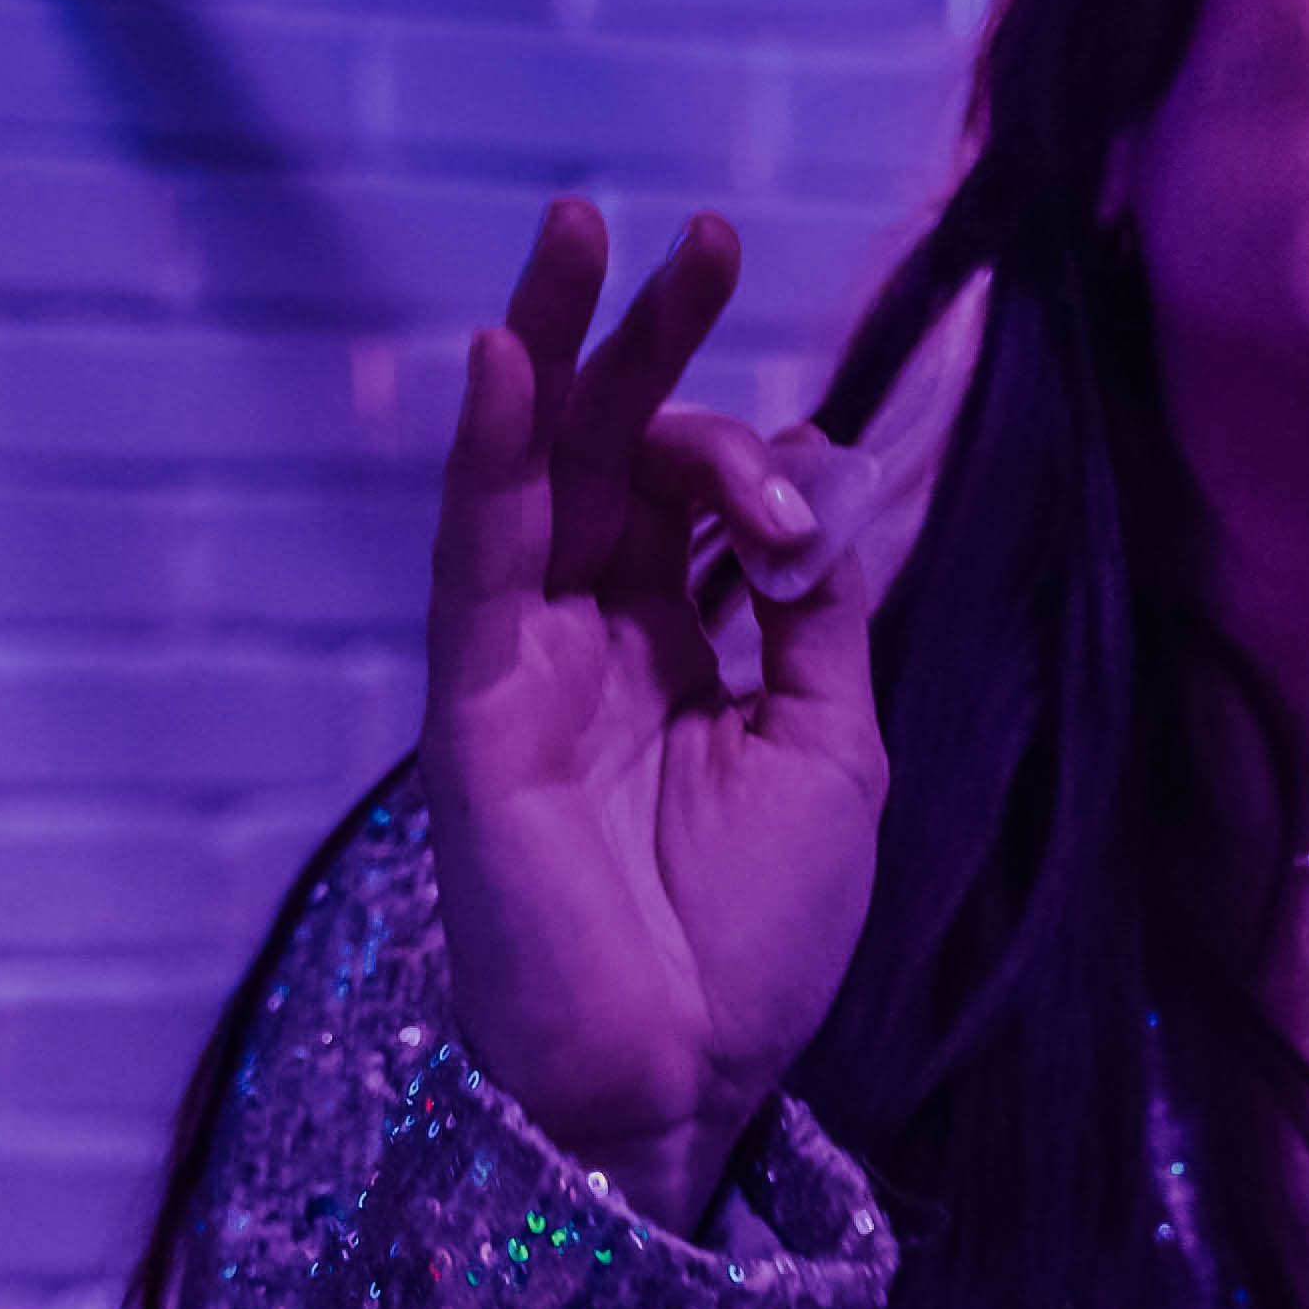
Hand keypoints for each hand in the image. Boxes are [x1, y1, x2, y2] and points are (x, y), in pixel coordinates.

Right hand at [422, 198, 890, 1236]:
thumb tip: (815, 483)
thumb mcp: (832, 750)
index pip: (702, 499)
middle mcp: (597, 635)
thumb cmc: (756, 943)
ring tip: (579, 229)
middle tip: (694, 233)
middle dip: (652, 338)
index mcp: (682, 646)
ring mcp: (529, 662)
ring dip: (558, 347)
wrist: (685, 1079)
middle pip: (613, 452)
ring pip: (534, 473)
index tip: (804, 524)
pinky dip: (493, 455)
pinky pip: (476, 558)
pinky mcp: (477, 703)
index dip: (758, 469)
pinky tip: (510, 359)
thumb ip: (816, 615)